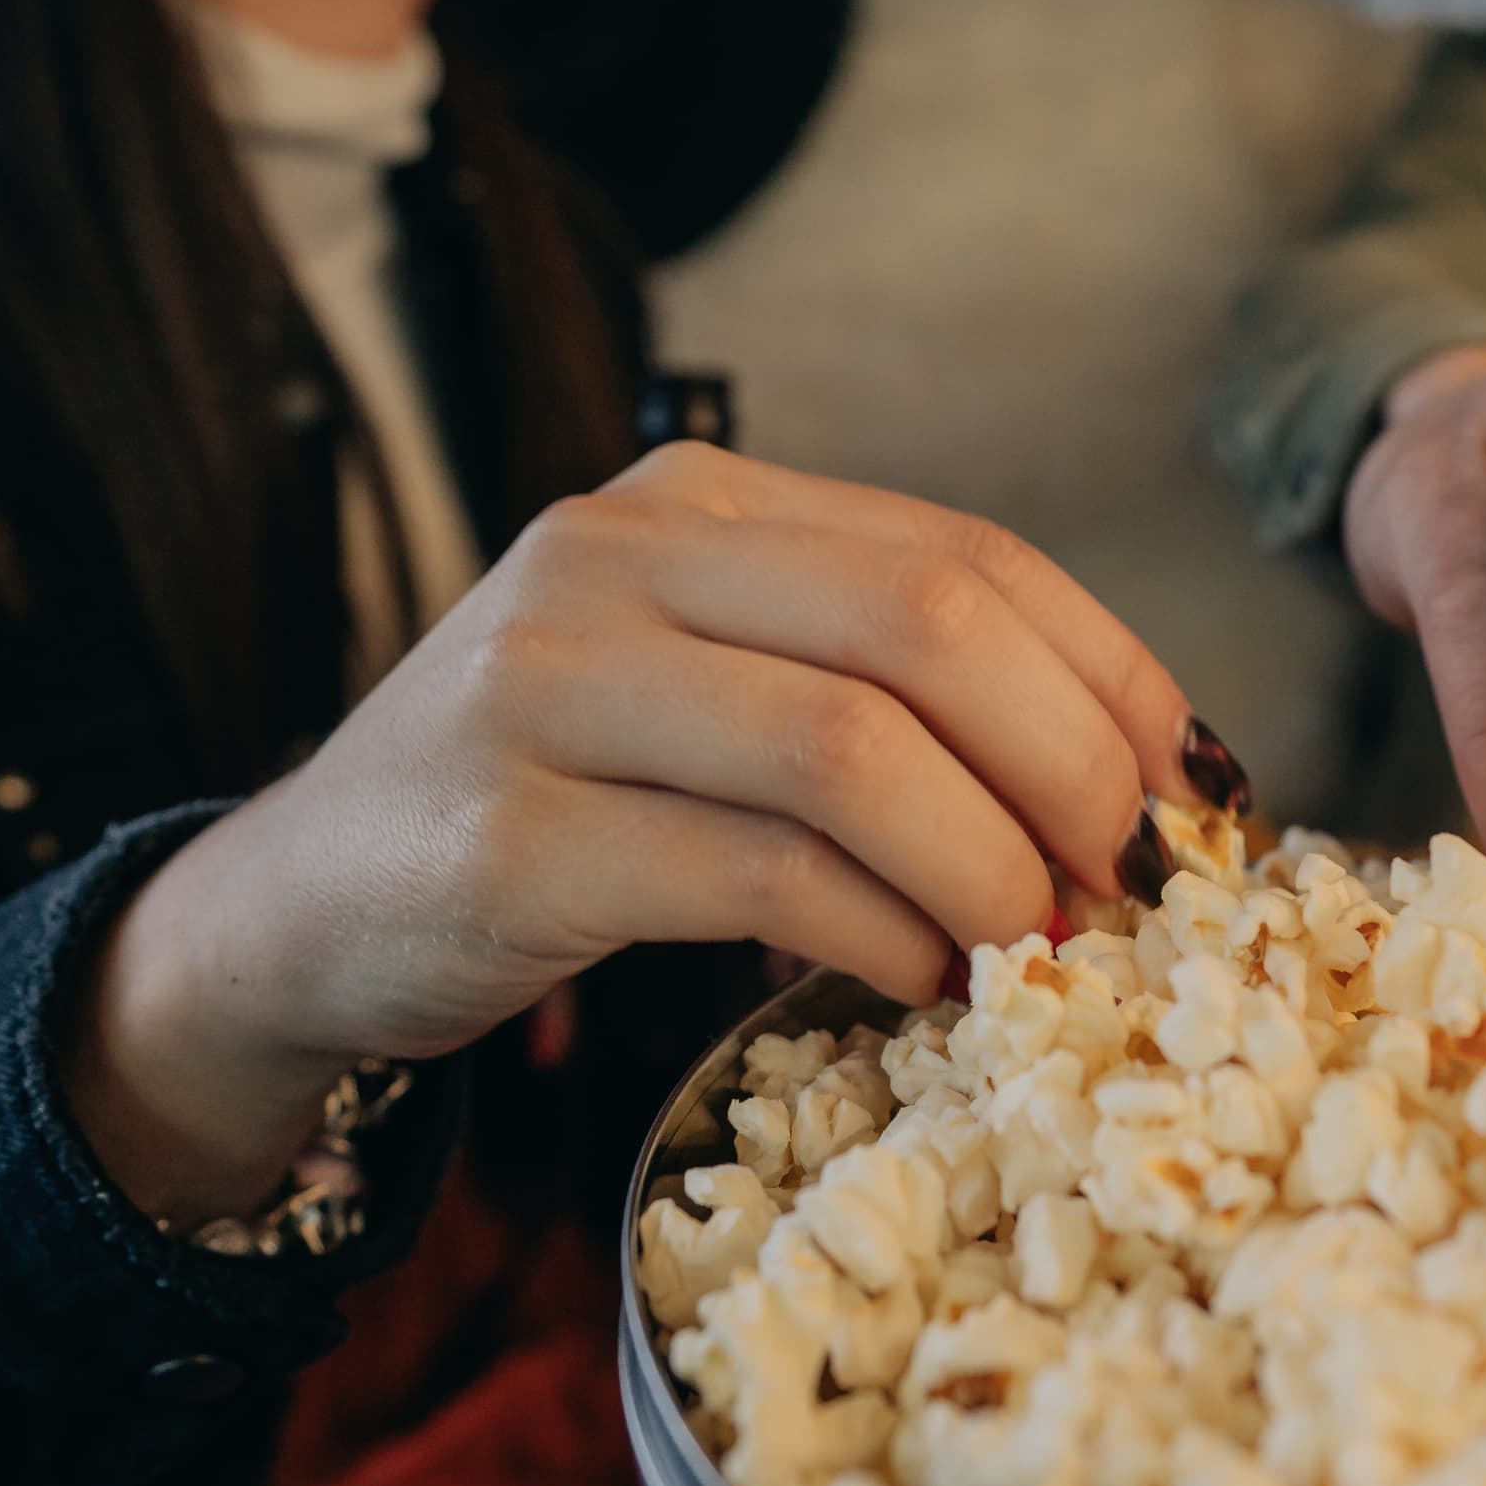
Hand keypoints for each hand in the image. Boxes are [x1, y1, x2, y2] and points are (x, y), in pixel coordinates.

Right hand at [65, 444, 1216, 1217]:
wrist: (295, 914)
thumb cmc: (549, 811)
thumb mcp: (705, 697)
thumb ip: (875, 699)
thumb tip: (1127, 792)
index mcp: (693, 501)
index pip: (965, 552)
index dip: (1109, 675)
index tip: (1189, 795)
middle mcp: (613, 558)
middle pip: (927, 624)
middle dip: (1070, 767)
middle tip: (1130, 890)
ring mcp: (544, 687)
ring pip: (851, 749)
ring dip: (986, 868)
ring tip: (1035, 952)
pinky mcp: (503, 837)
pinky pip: (754, 873)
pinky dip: (874, 935)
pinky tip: (915, 984)